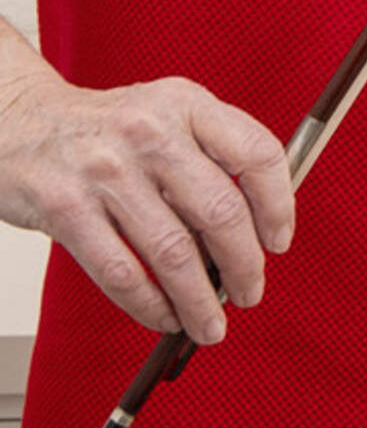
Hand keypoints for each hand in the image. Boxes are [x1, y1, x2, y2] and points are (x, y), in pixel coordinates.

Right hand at [0, 51, 295, 344]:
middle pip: (220, 212)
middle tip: (249, 293)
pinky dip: (149, 304)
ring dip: (198, 300)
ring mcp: (105, 170)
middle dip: (243, 266)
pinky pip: (120, 271)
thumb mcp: (164, 114)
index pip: (258, 154)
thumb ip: (211, 156)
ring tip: (209, 324)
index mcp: (186, 104)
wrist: (12, 120)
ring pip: (173, 251)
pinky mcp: (65, 207)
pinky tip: (163, 315)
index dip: (279, 206)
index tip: (278, 242)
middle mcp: (149, 132)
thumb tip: (255, 233)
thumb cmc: (102, 129)